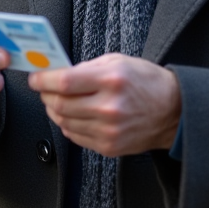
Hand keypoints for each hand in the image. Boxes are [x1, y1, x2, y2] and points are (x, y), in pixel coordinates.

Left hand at [28, 53, 180, 156]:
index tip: (35, 77)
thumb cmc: (147, 82)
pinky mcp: (109, 146)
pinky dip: (67, 125)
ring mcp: (109, 130)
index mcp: (111, 80)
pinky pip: (75, 136)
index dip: (43, 80)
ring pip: (64, 122)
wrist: (173, 112)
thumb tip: (57, 72)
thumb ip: (86, 67)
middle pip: (59, 104)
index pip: (64, 82)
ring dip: (53, 110)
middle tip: (43, 88)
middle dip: (45, 95)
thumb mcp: (118, 61)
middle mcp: (109, 107)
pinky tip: (71, 115)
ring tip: (56, 101)